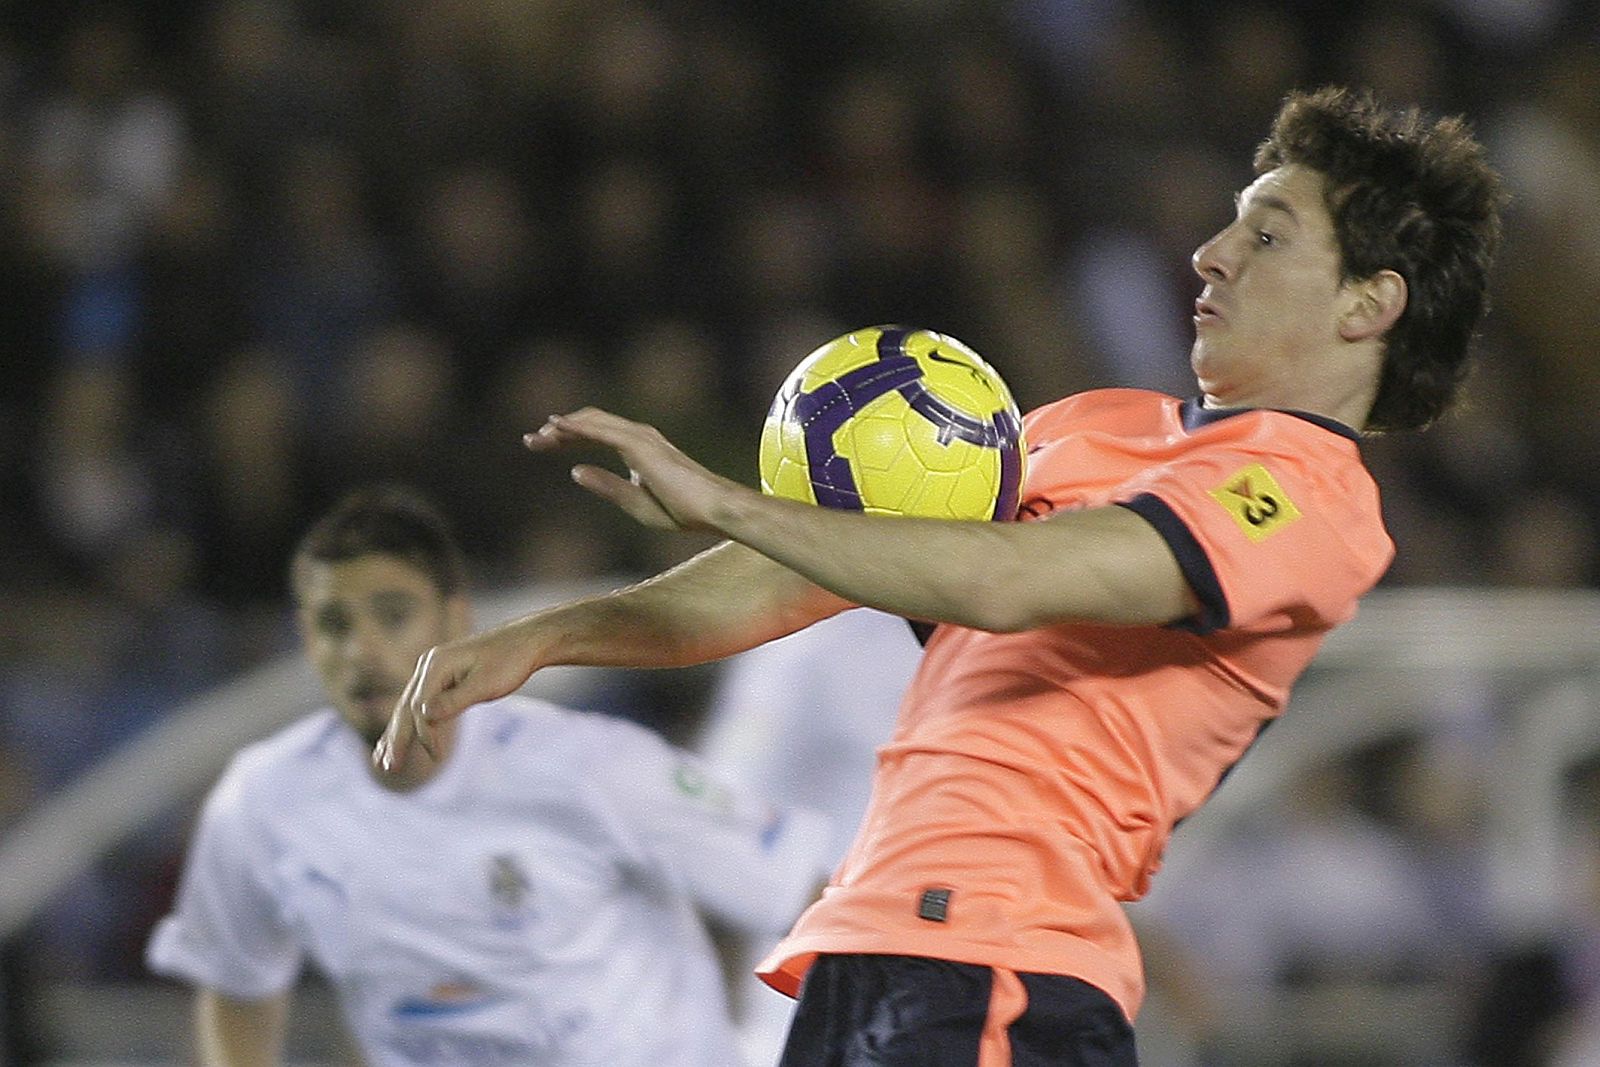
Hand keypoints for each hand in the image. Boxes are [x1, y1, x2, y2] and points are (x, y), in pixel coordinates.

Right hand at [373, 623, 536, 773]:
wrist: (527, 641)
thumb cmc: (510, 661)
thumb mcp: (486, 684)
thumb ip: (454, 701)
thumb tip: (423, 716)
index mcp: (436, 664)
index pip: (420, 706)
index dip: (425, 734)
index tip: (437, 756)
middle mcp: (429, 665)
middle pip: (406, 706)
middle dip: (396, 738)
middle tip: (387, 766)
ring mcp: (433, 670)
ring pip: (408, 707)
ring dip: (396, 734)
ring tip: (381, 761)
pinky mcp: (441, 678)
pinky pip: (420, 704)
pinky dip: (411, 724)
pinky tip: (400, 740)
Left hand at [524, 408, 746, 531]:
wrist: (714, 510)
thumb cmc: (684, 510)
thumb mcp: (635, 503)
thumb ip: (606, 485)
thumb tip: (575, 471)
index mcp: (638, 449)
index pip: (596, 433)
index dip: (568, 436)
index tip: (542, 444)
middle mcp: (638, 436)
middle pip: (589, 423)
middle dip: (558, 430)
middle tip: (530, 440)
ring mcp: (640, 438)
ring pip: (592, 422)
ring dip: (563, 428)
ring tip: (537, 437)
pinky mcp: (640, 446)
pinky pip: (601, 431)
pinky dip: (577, 428)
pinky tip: (556, 429)